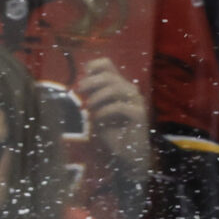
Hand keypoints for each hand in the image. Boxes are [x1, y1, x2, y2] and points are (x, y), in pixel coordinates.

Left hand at [77, 56, 151, 174]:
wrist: (128, 153)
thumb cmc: (112, 133)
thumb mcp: (98, 112)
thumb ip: (93, 98)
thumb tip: (80, 85)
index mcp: (120, 86)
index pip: (109, 66)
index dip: (94, 66)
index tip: (81, 76)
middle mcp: (129, 90)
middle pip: (110, 75)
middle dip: (91, 81)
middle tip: (78, 90)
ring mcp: (136, 101)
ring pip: (116, 88)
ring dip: (98, 97)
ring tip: (88, 107)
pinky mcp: (139, 114)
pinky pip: (119, 106)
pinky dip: (104, 111)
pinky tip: (97, 118)